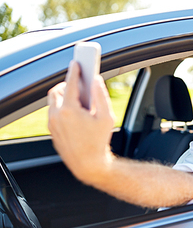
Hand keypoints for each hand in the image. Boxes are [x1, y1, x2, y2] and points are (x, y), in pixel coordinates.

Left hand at [48, 61, 115, 182]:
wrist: (88, 164)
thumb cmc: (99, 141)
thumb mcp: (107, 117)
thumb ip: (101, 95)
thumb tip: (96, 80)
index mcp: (70, 109)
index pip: (71, 83)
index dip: (75, 71)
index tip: (78, 63)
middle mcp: (57, 115)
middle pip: (58, 90)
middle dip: (67, 84)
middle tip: (80, 83)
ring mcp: (52, 123)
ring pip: (53, 101)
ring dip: (64, 96)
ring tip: (78, 97)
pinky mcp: (52, 130)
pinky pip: (54, 112)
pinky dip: (62, 107)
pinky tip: (75, 111)